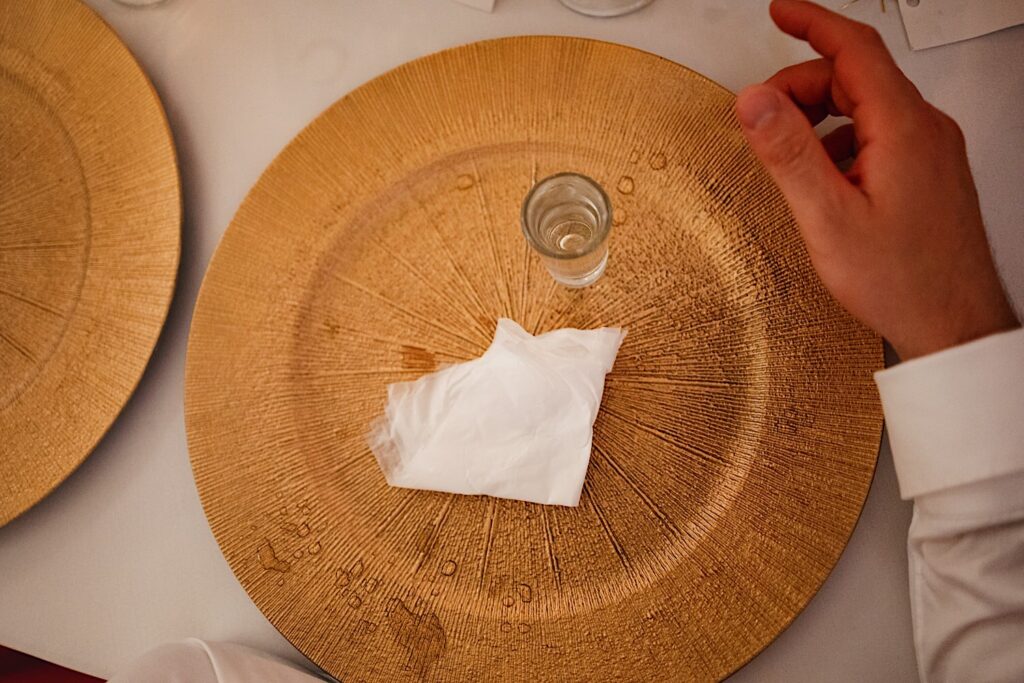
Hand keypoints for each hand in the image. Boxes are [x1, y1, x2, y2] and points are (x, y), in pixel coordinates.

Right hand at [735, 0, 1018, 359]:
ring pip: (867, 105)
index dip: (811, 23)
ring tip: (788, 154)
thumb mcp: (828, 219)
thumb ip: (788, 155)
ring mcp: (931, 150)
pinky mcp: (930, 171)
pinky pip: (880, 132)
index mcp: (902, 129)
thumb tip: (755, 102)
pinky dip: (842, 139)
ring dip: (820, 116)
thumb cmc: (903, 281)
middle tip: (760, 116)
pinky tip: (824, 176)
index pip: (854, 49)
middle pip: (855, 77)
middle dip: (801, 86)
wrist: (953, 323)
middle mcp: (925, 130)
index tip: (780, 11)